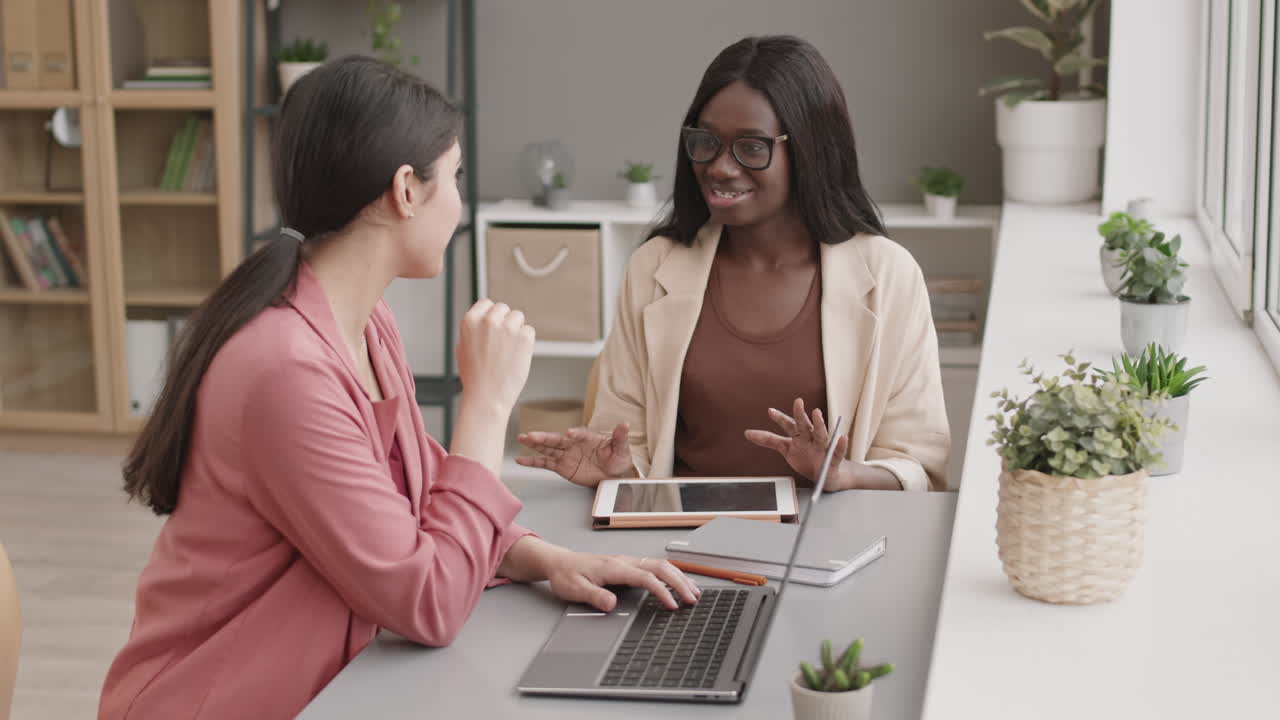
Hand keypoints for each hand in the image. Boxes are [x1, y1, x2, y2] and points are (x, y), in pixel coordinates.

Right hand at [455, 299, 533, 412]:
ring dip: (516, 330)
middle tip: (501, 344)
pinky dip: (526, 342)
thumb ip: (473, 330)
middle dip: (504, 322)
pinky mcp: (524, 336)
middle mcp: (489, 319)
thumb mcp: (462, 348)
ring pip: (518, 317)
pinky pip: (529, 331)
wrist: (486, 397)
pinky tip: (516, 356)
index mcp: (471, 319)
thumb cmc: (474, 377)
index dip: (491, 316)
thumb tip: (482, 319)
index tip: (493, 329)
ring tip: (508, 351)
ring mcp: (508, 327)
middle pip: (504, 308)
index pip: (487, 303)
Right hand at [516, 422, 632, 486]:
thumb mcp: (622, 448)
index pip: (579, 434)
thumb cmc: (617, 458)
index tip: (570, 433)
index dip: (575, 433)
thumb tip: (625, 424)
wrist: (613, 474)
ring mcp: (566, 455)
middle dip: (544, 437)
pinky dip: (533, 461)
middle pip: (556, 440)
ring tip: (522, 438)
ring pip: (548, 449)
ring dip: (535, 444)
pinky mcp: (562, 467)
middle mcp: (573, 444)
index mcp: (587, 437)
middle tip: (532, 435)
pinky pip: (545, 463)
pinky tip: (521, 459)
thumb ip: (620, 437)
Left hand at [542, 550, 699, 611]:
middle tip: (692, 599)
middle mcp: (625, 562)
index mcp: (615, 567)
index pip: (646, 577)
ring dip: (678, 577)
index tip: (672, 605)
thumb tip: (612, 604)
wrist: (560, 563)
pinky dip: (671, 574)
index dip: (661, 591)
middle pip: (660, 568)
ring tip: (693, 592)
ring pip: (660, 565)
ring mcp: (628, 562)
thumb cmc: (567, 575)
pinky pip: (655, 567)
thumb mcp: (575, 589)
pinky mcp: (628, 565)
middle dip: (679, 583)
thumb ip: (594, 596)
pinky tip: (679, 582)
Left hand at [745, 398, 849, 486]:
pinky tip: (843, 438)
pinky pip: (837, 453)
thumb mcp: (787, 449)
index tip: (769, 411)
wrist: (827, 476)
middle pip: (804, 425)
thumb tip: (747, 433)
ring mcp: (822, 448)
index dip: (779, 419)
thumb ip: (770, 440)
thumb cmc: (807, 459)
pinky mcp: (833, 460)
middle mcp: (811, 439)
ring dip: (819, 424)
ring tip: (817, 413)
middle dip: (800, 414)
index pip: (788, 425)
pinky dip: (840, 446)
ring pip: (820, 434)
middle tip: (797, 402)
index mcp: (799, 436)